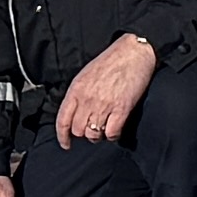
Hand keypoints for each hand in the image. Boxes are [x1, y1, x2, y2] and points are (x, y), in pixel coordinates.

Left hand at [51, 31, 158, 147]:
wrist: (134, 52)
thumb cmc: (111, 61)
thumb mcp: (86, 75)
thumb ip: (78, 94)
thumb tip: (76, 113)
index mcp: (76, 90)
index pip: (63, 120)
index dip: (63, 136)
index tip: (66, 144)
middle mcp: (87, 99)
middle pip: (78, 130)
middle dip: (84, 133)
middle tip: (92, 129)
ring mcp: (104, 105)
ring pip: (94, 134)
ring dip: (98, 135)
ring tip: (104, 129)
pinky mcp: (122, 108)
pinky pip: (112, 133)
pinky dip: (113, 135)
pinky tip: (115, 130)